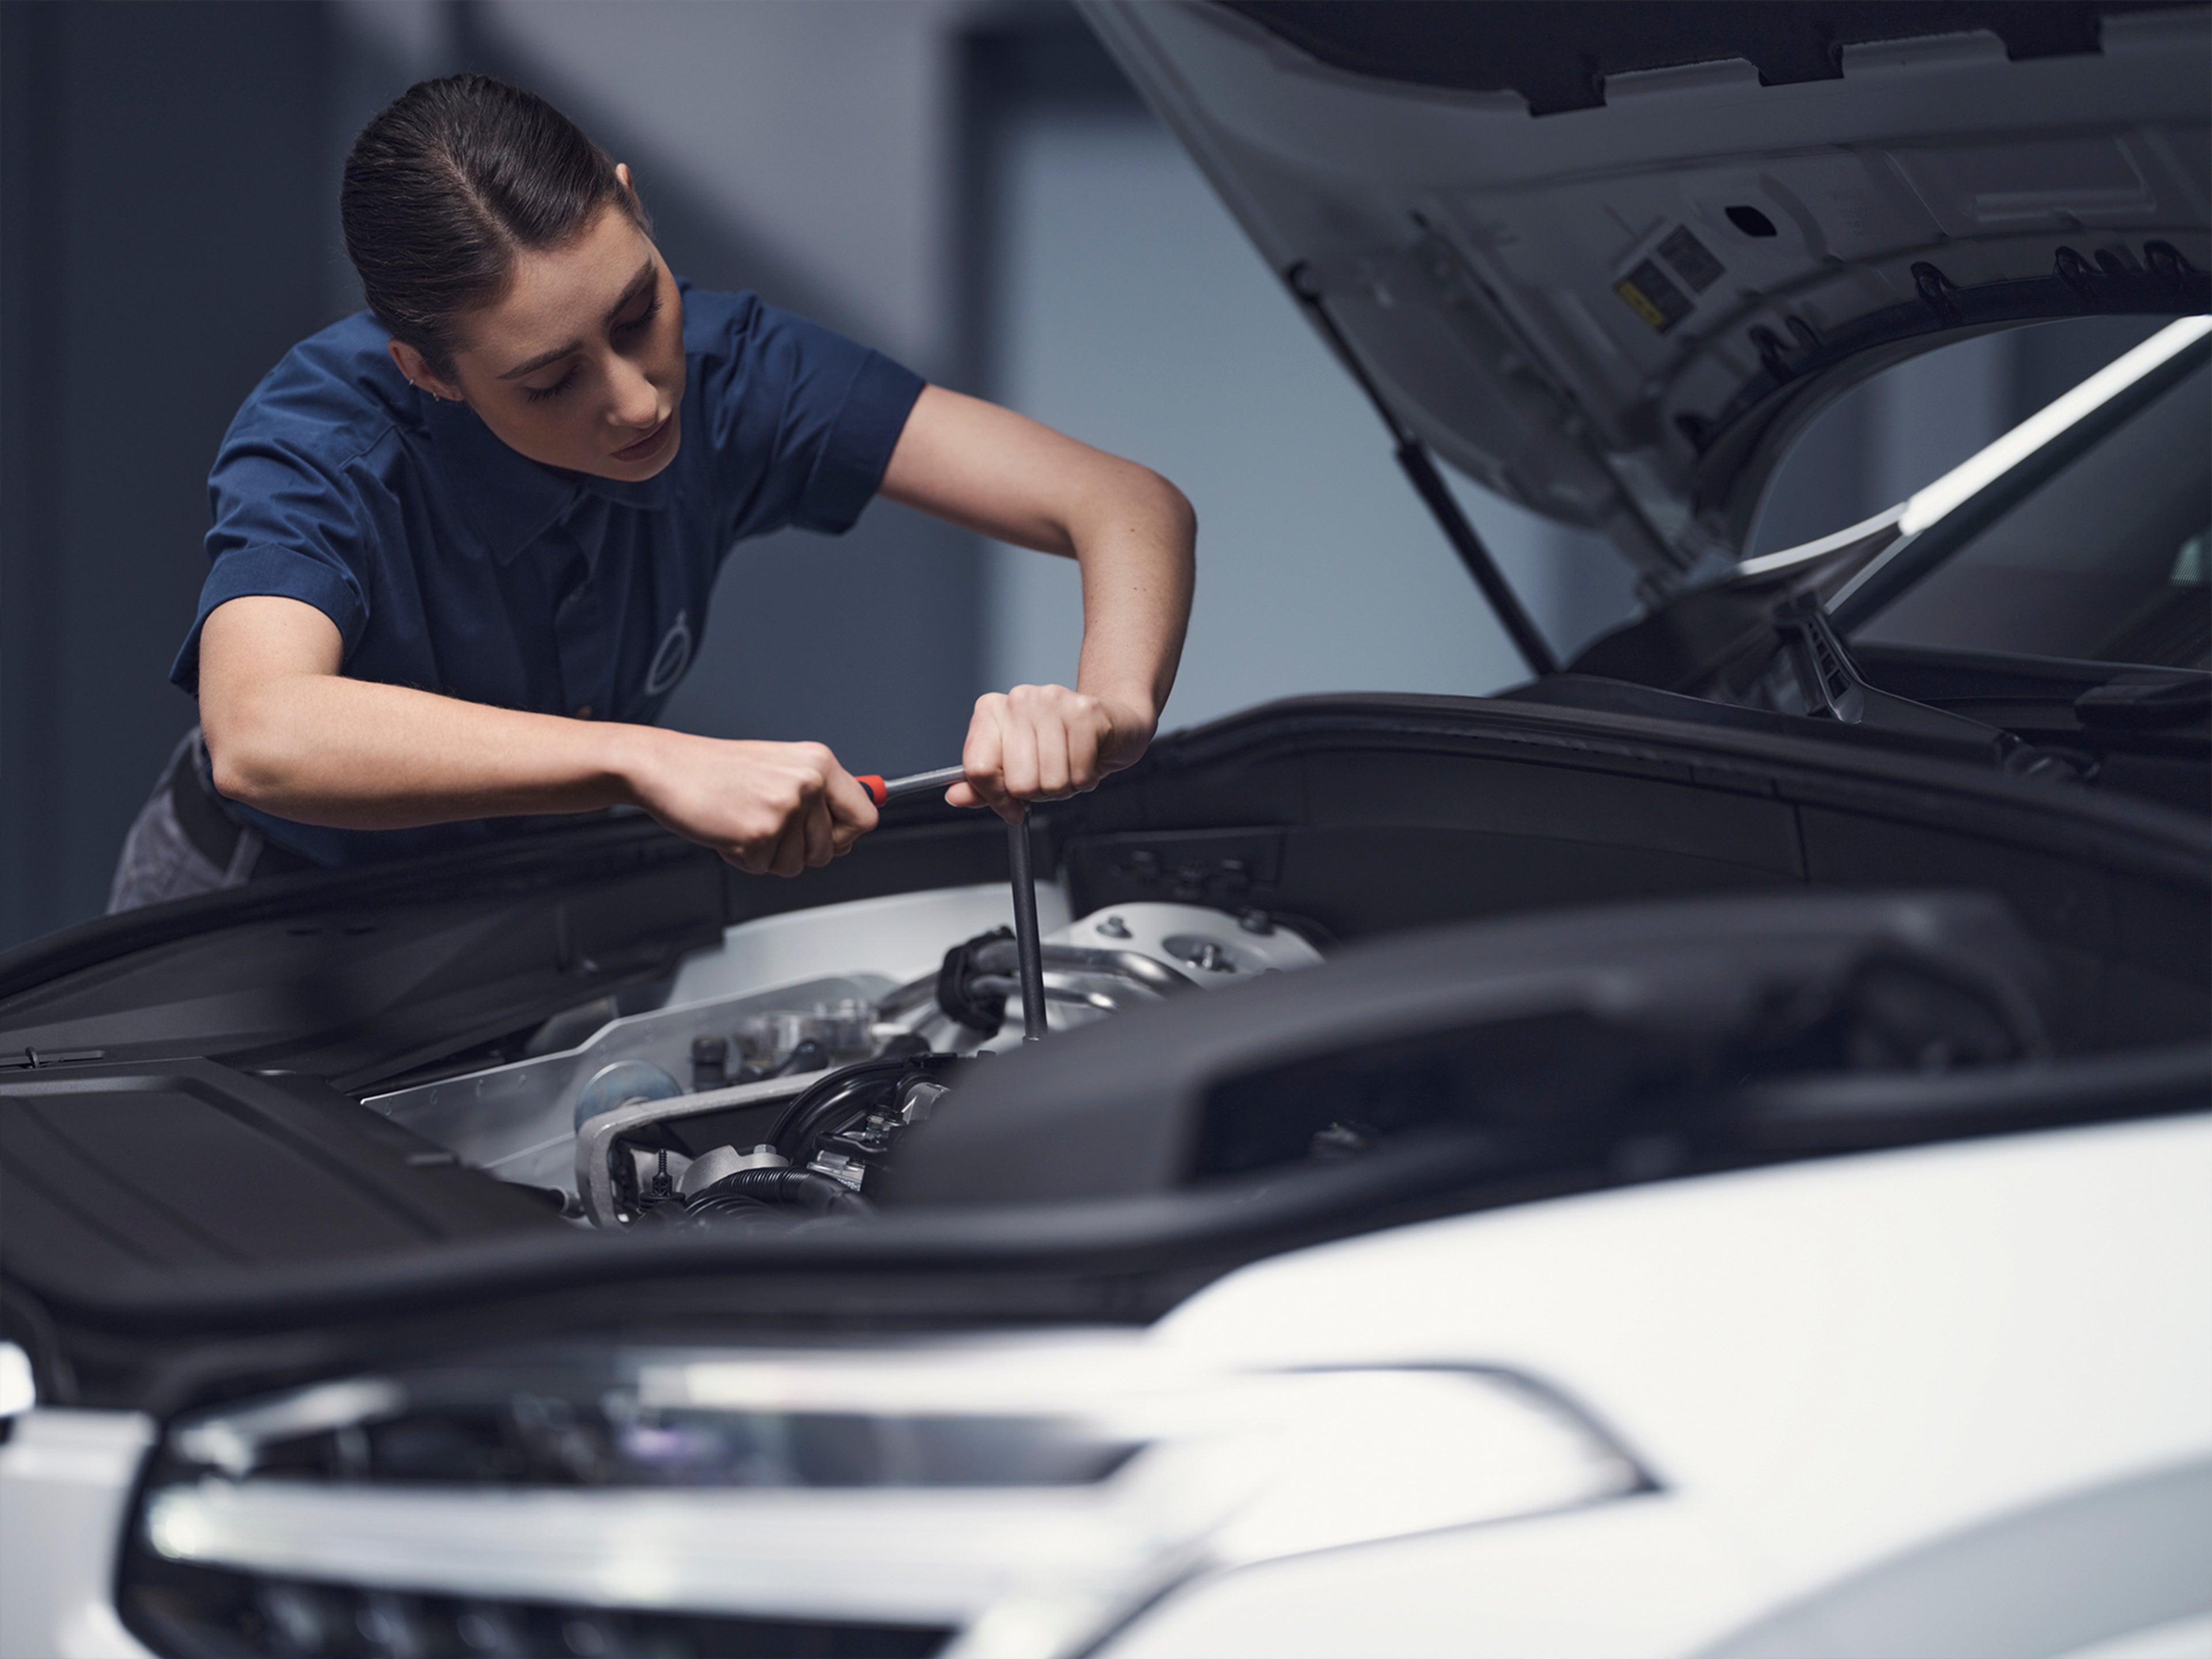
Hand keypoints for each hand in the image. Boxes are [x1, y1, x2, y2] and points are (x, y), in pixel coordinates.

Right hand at [623, 732, 878, 874]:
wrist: (665, 767)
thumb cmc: (716, 769)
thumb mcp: (781, 767)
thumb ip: (819, 797)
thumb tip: (851, 832)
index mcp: (818, 763)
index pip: (865, 816)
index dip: (846, 835)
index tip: (830, 836)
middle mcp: (807, 783)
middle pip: (831, 850)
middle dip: (799, 850)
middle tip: (768, 824)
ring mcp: (784, 809)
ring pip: (798, 865)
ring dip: (769, 855)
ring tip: (745, 820)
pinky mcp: (758, 834)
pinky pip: (763, 868)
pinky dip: (743, 858)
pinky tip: (729, 829)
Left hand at [949, 683, 1155, 823]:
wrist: (1113, 725)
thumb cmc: (1063, 747)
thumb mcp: (1016, 767)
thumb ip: (983, 784)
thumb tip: (955, 796)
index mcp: (992, 711)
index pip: (977, 768)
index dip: (996, 798)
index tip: (1011, 805)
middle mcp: (1018, 699)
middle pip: (1016, 781)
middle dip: (1039, 792)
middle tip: (1051, 775)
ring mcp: (1052, 700)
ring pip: (1048, 780)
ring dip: (1065, 787)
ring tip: (1070, 767)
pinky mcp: (1084, 711)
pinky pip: (1078, 772)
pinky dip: (1086, 779)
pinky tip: (1087, 761)